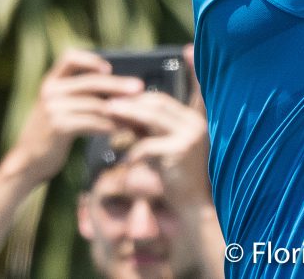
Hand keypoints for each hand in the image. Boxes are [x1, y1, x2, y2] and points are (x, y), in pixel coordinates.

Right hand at [7, 49, 143, 184]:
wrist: (28, 161)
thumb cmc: (50, 134)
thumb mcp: (57, 108)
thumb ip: (76, 95)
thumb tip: (115, 86)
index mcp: (51, 82)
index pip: (69, 58)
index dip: (90, 60)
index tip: (109, 68)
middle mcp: (50, 91)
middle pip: (90, 82)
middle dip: (117, 84)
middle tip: (138, 88)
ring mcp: (53, 108)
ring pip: (94, 104)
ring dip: (119, 109)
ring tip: (136, 113)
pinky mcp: (59, 127)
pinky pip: (91, 122)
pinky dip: (109, 125)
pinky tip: (122, 129)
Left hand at [104, 45, 211, 209]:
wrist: (195, 205)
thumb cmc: (175, 177)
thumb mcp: (161, 148)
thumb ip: (147, 130)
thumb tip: (122, 113)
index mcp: (192, 119)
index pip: (162, 100)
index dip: (138, 99)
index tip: (117, 99)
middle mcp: (194, 123)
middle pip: (157, 103)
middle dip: (131, 103)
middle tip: (108, 104)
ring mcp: (190, 135)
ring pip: (152, 117)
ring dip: (128, 115)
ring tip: (109, 115)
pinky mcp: (181, 150)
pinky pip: (149, 145)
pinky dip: (134, 150)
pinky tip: (125, 158)